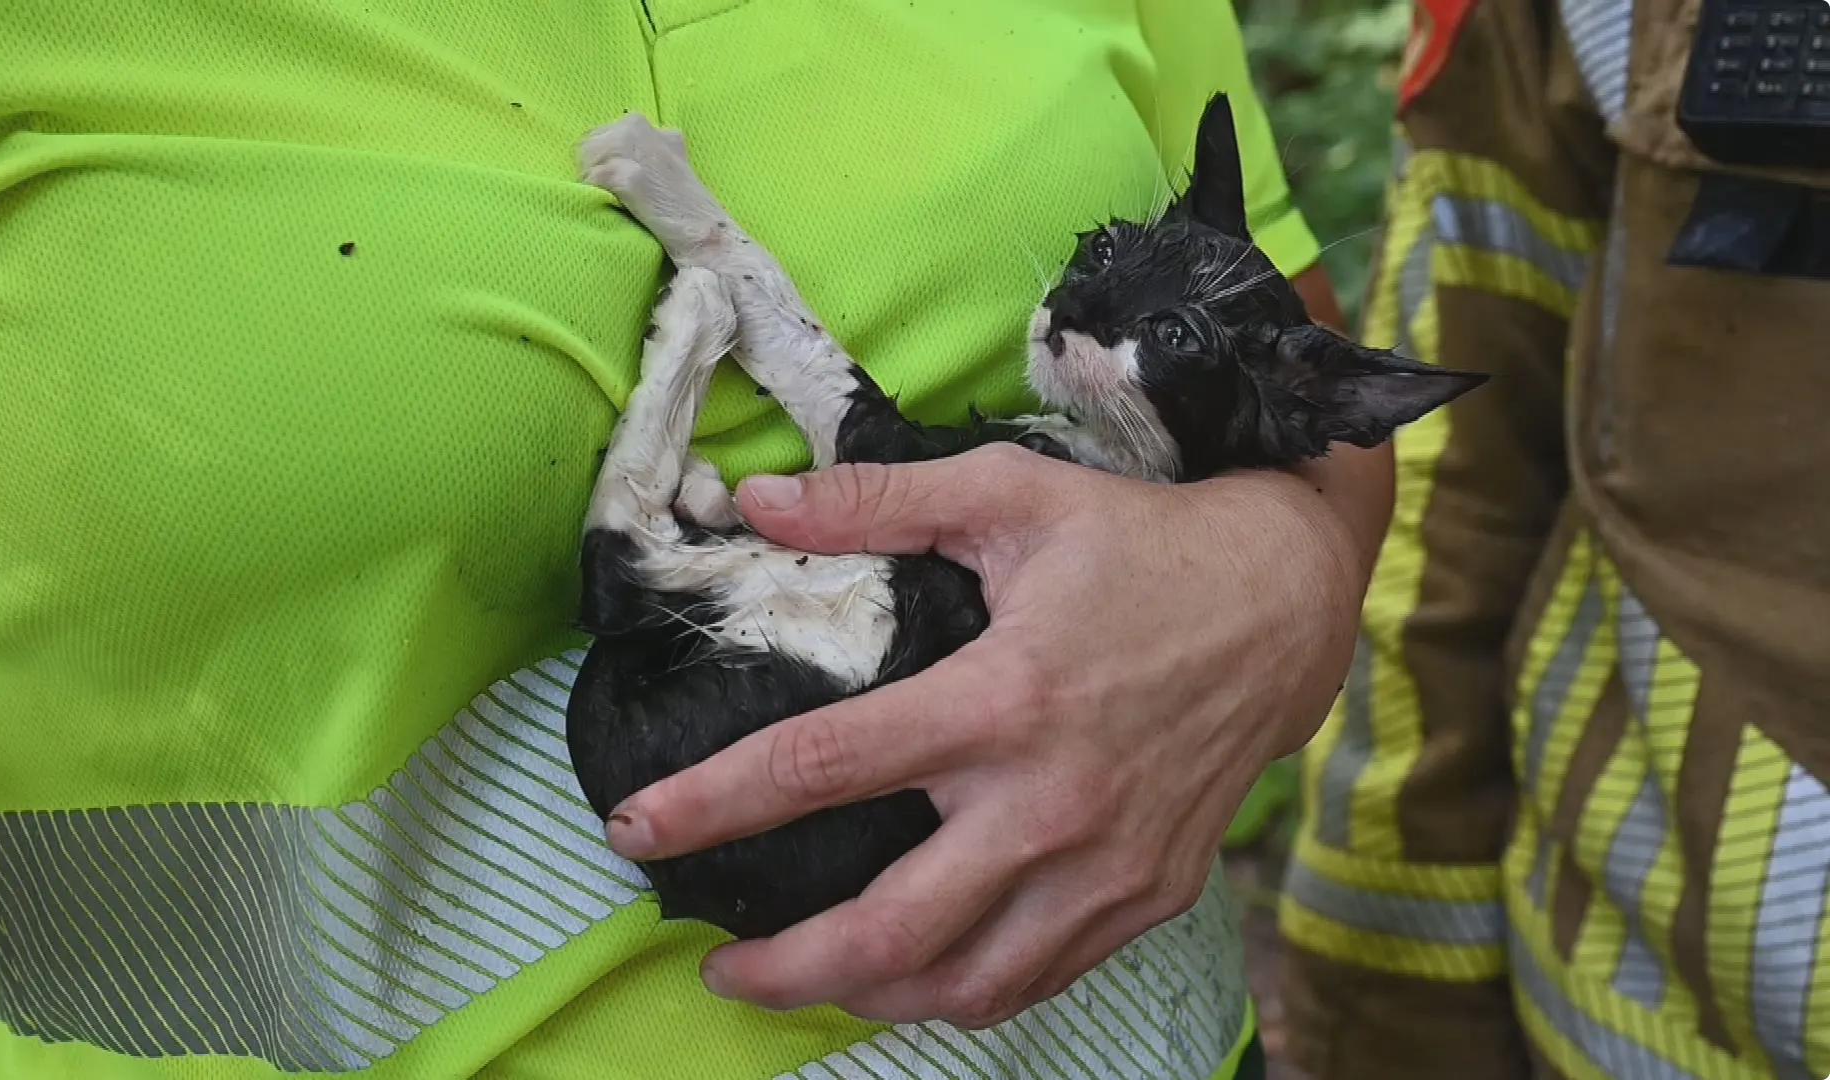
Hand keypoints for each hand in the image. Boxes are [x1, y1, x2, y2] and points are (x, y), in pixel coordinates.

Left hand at [604, 442, 1371, 1027]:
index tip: (636, 830)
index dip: (712, 806)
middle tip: (714, 961)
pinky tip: (918, 971)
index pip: (822, 765)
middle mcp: (1051, 800)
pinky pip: (1037, 977)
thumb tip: (752, 499)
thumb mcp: (1009, 496)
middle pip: (889, 928)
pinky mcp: (1146, 894)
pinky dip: (961, 991)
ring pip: (965, 982)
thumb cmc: (1141, 545)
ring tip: (806, 977)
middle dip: (781, 965)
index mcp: (1002, 697)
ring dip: (867, 996)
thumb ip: (877, 502)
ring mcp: (1105, 864)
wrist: (1287, 606)